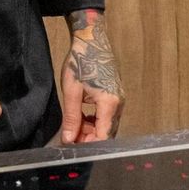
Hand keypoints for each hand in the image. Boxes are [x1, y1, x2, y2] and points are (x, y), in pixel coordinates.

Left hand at [61, 8, 123, 142]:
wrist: (91, 41)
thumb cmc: (81, 63)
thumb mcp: (71, 92)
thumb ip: (71, 118)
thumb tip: (69, 139)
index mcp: (110, 103)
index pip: (103, 135)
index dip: (89, 145)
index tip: (74, 149)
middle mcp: (119, 103)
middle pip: (107, 132)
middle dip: (89, 139)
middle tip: (70, 138)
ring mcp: (119, 98)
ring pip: (107, 124)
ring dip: (92, 130)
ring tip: (73, 127)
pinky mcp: (116, 95)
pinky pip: (108, 115)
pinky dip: (95, 120)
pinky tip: (83, 117)